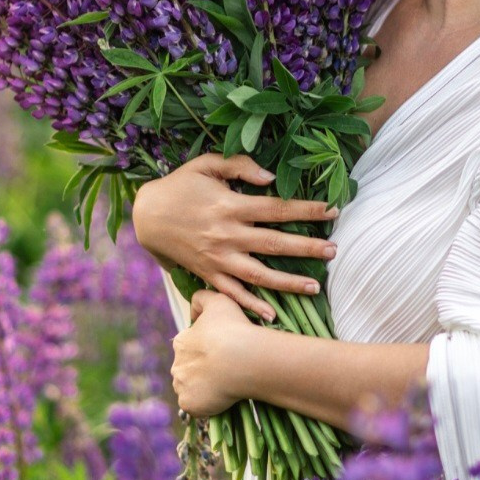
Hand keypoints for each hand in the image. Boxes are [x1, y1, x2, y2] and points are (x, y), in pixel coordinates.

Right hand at [132, 153, 339, 319]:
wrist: (145, 216)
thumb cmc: (179, 186)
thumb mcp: (205, 164)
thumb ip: (238, 166)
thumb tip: (270, 177)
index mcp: (229, 205)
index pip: (276, 209)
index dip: (305, 210)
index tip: (332, 210)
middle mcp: (226, 235)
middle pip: (273, 243)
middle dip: (306, 248)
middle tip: (334, 251)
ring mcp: (217, 258)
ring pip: (258, 274)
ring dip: (287, 282)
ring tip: (315, 287)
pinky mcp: (207, 274)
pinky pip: (232, 293)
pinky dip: (251, 305)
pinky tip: (273, 315)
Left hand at [171, 290, 257, 417]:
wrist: (244, 358)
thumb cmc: (234, 328)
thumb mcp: (219, 300)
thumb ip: (202, 298)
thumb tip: (193, 312)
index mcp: (181, 342)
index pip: (189, 348)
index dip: (206, 351)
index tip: (222, 352)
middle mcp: (176, 365)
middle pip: (188, 370)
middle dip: (202, 371)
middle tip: (225, 370)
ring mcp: (182, 386)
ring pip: (191, 389)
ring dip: (204, 388)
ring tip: (226, 385)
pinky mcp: (189, 404)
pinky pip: (196, 406)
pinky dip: (207, 404)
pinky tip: (223, 397)